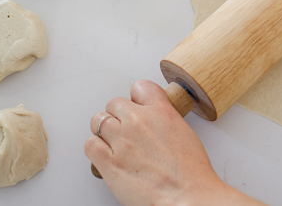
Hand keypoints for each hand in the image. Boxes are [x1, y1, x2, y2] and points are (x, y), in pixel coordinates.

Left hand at [84, 80, 264, 205]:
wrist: (186, 196)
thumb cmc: (191, 173)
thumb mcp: (184, 133)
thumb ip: (165, 120)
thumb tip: (155, 121)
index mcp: (160, 111)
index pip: (139, 87)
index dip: (136, 98)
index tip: (137, 106)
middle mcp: (138, 121)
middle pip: (114, 103)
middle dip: (118, 115)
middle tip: (125, 130)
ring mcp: (121, 140)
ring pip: (98, 121)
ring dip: (104, 131)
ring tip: (114, 143)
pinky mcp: (108, 162)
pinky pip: (90, 145)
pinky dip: (95, 149)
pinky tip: (106, 156)